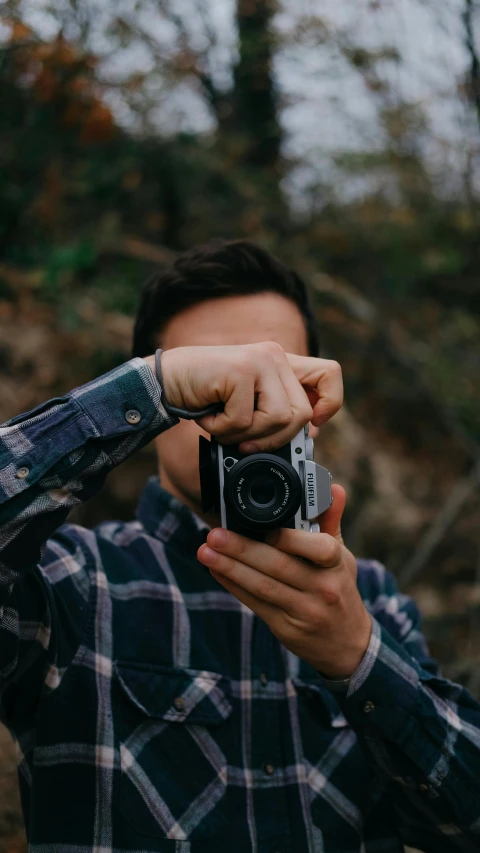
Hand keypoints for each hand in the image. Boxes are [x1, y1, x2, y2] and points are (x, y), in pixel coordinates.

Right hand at [145, 342, 342, 452]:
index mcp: (282, 363)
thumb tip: (308, 439)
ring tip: (222, 424)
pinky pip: (244, 420)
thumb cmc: (205, 397)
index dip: (329, 405)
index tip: (311, 426)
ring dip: (245, 435)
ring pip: (278, 419)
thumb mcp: (249, 405)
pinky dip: (223, 429)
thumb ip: (278, 412)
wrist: (165, 381)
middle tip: (244, 440)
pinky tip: (208, 415)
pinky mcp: (240, 370)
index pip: (330, 375)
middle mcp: (275, 356)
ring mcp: (259, 360)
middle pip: (301, 415)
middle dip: (273, 439)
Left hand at [197, 484, 371, 677]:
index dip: (290, 539)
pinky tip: (216, 571)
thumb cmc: (340, 590)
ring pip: (262, 586)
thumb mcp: (343, 558)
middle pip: (279, 566)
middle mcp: (323, 588)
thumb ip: (331, 522)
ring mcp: (304, 611)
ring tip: (205, 551)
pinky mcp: (286, 628)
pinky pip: (255, 604)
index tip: (264, 527)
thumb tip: (333, 488)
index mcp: (337, 565)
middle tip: (214, 534)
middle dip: (243, 549)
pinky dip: (233, 586)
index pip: (319, 548)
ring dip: (230, 568)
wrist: (348, 644)